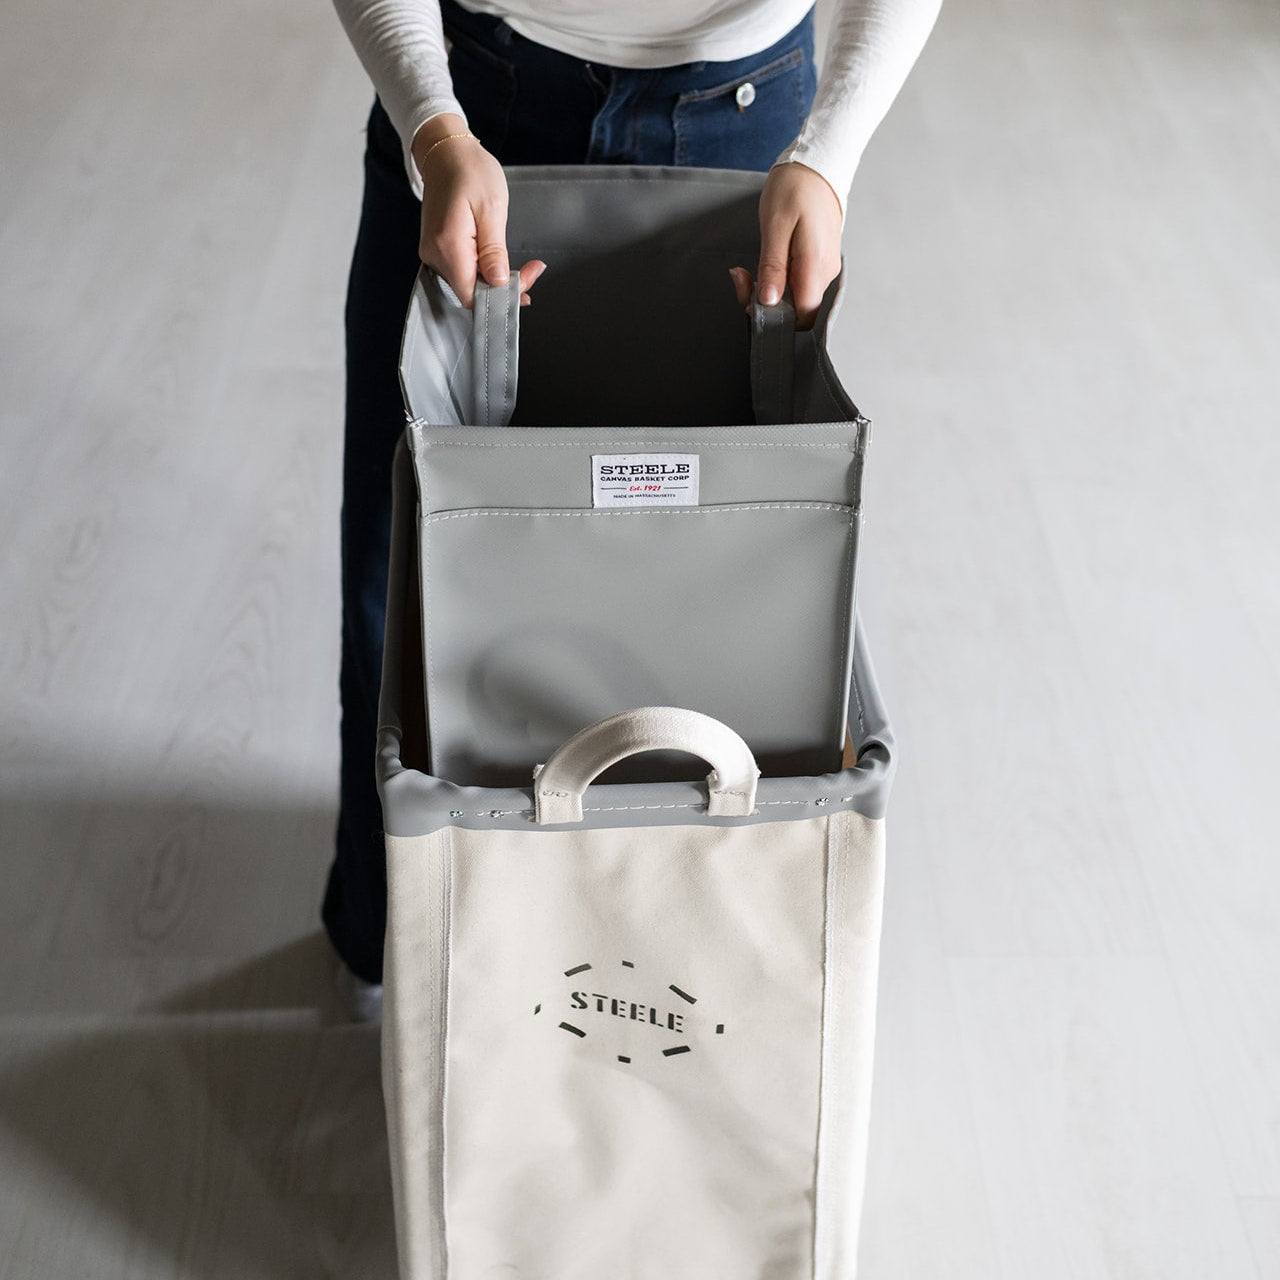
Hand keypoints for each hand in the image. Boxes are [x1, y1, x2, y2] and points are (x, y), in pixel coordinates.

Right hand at [411, 114, 545, 306]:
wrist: (446, 153)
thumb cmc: (469, 171)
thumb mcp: (491, 208)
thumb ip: (493, 250)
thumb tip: (499, 282)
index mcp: (448, 246)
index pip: (472, 295)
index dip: (501, 296)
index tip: (527, 279)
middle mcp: (435, 255)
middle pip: (471, 292)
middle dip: (504, 288)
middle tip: (532, 271)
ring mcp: (434, 253)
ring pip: (469, 283)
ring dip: (496, 280)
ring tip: (522, 267)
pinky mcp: (439, 250)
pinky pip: (464, 271)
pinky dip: (485, 271)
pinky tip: (501, 262)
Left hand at [729, 161, 842, 330]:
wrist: (816, 166)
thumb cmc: (795, 189)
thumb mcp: (775, 226)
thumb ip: (773, 267)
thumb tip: (770, 302)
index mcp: (816, 265)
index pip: (802, 315)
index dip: (775, 315)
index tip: (751, 295)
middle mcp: (825, 272)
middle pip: (796, 309)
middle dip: (764, 302)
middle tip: (742, 277)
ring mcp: (823, 268)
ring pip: (794, 297)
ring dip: (768, 289)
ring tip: (748, 268)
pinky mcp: (818, 262)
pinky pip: (797, 282)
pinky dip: (777, 278)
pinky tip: (766, 261)